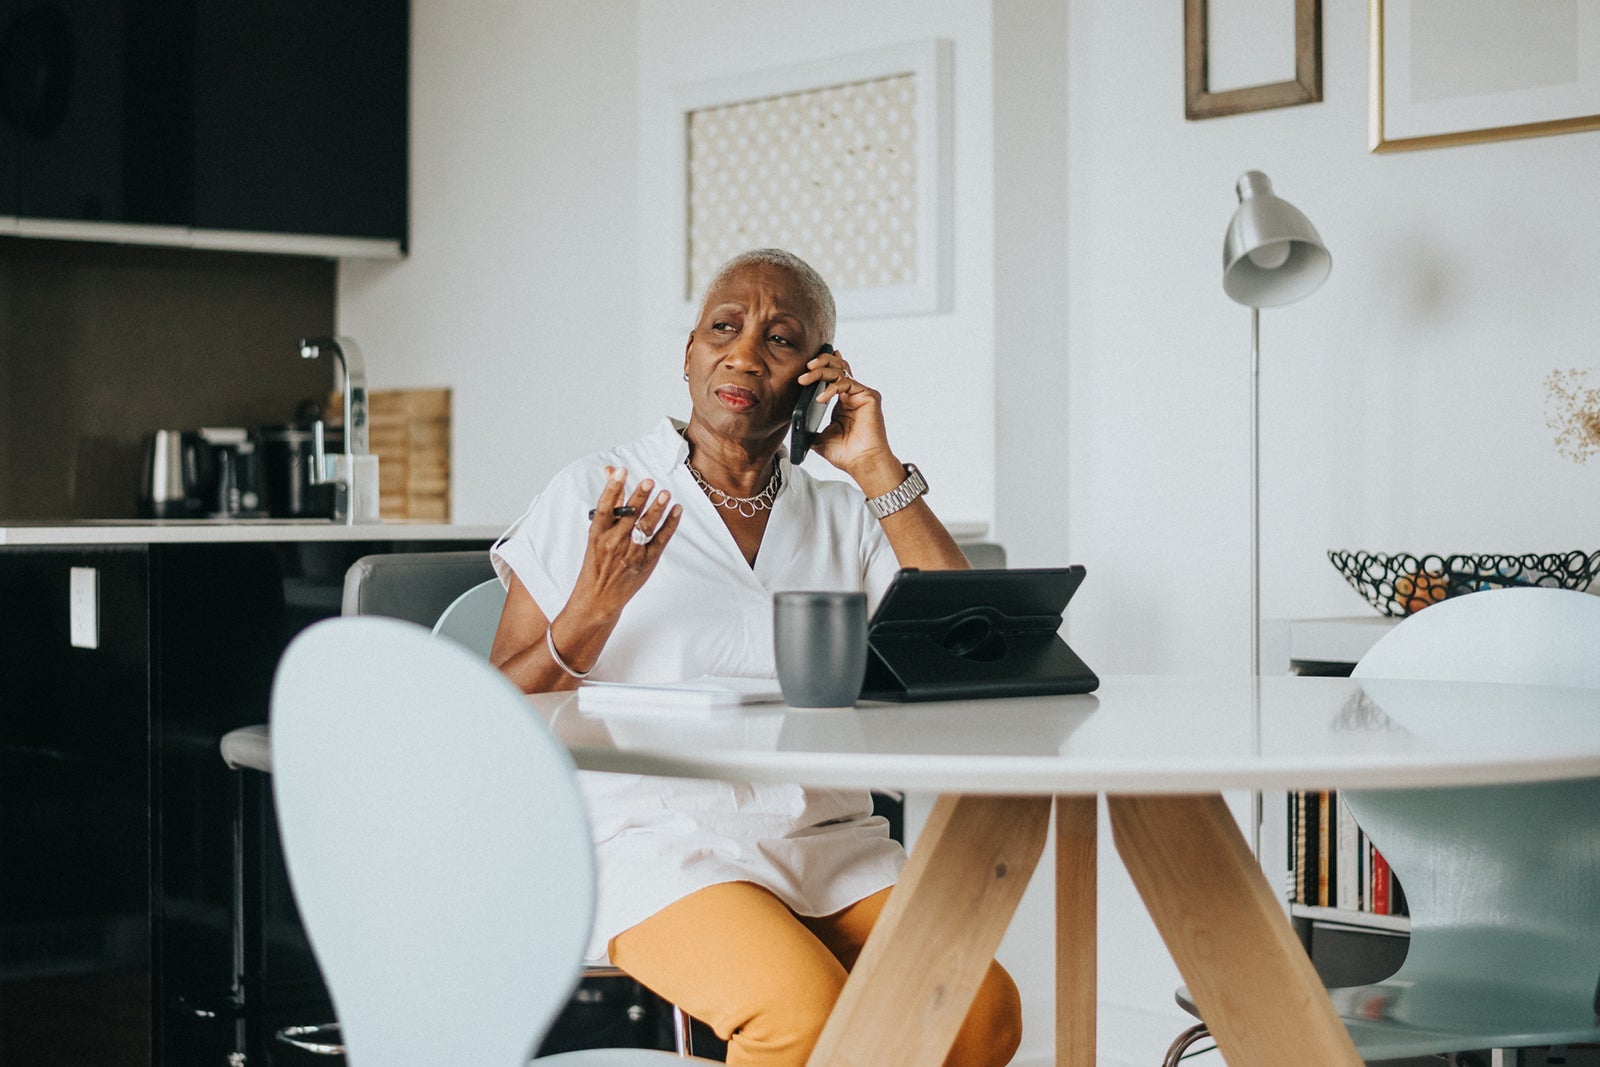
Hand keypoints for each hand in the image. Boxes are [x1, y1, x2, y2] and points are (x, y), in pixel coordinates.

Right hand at [569, 466, 682, 620]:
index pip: (605, 508)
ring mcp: (631, 553)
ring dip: (657, 509)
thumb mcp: (597, 533)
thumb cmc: (597, 561)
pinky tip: (676, 510)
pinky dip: (670, 524)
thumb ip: (610, 503)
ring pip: (646, 527)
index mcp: (598, 534)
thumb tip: (612, 472)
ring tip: (665, 494)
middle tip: (649, 481)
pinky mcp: (647, 562)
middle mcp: (614, 543)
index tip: (621, 472)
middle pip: (629, 516)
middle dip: (639, 497)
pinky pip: (661, 540)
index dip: (612, 488)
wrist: (599, 597)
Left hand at [800, 349, 902, 489]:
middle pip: (838, 367)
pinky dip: (832, 388)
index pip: (834, 375)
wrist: (862, 463)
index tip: (809, 364)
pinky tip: (821, 398)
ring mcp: (862, 395)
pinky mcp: (870, 396)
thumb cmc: (845, 454)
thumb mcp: (819, 438)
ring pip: (841, 371)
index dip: (824, 365)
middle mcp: (854, 395)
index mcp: (843, 401)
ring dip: (821, 371)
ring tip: (805, 378)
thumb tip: (793, 424)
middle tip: (806, 368)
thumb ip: (809, 428)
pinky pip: (847, 383)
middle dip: (821, 363)